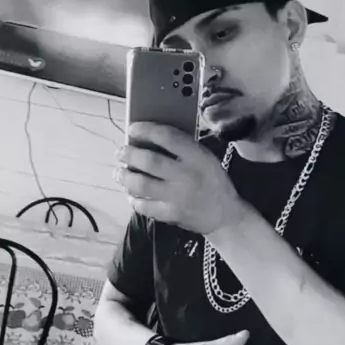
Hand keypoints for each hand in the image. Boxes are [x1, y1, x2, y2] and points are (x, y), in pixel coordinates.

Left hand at [114, 122, 245, 234]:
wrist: (226, 216)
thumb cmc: (214, 182)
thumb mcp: (206, 159)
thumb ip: (183, 149)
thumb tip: (150, 139)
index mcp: (197, 158)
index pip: (168, 137)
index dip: (146, 130)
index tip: (132, 128)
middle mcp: (186, 176)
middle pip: (149, 161)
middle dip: (129, 154)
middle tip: (119, 152)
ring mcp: (177, 198)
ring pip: (142, 185)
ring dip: (125, 177)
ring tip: (119, 172)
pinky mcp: (171, 215)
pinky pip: (145, 206)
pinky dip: (134, 200)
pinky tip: (130, 194)